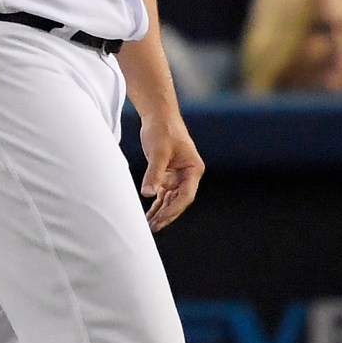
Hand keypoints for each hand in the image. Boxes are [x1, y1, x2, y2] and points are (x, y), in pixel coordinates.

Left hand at [138, 110, 204, 230]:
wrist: (158, 115)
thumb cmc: (162, 130)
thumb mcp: (158, 152)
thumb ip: (154, 173)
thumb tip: (148, 194)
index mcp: (193, 169)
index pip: (186, 195)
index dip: (174, 209)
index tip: (162, 218)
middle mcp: (188, 175)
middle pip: (179, 200)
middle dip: (167, 214)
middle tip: (153, 227)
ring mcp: (178, 175)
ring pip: (171, 199)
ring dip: (161, 212)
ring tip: (149, 225)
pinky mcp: (168, 174)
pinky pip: (163, 193)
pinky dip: (156, 204)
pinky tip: (149, 215)